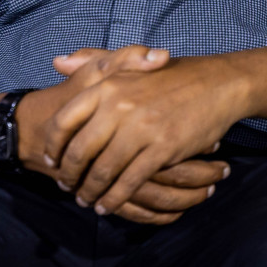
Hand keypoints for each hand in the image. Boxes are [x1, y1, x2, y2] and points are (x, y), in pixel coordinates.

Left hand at [41, 56, 246, 218]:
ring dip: (90, 191)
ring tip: (85, 200)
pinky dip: (115, 198)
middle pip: (80, 151)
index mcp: (107, 85)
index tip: (51, 159)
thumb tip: (57, 63)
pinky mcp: (161, 149)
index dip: (53, 145)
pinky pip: (130, 181)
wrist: (216, 84)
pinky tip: (108, 205)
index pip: (65, 120)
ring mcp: (140, 129)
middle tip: (65, 186)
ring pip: (103, 171)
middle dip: (69, 174)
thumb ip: (91, 61)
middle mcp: (118, 106)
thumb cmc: (169, 74)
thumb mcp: (128, 63)